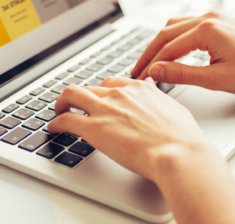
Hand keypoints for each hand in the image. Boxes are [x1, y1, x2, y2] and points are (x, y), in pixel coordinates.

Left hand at [47, 77, 234, 223]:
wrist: (177, 152)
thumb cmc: (181, 137)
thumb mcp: (172, 108)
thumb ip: (158, 98)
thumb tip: (153, 90)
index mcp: (138, 90)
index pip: (111, 82)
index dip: (101, 91)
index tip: (98, 99)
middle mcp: (118, 94)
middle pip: (89, 87)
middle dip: (80, 96)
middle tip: (75, 106)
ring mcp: (104, 109)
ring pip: (71, 95)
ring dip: (62, 103)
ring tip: (59, 112)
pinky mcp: (94, 128)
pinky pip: (65, 120)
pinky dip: (55, 122)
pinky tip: (54, 128)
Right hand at [131, 12, 234, 94]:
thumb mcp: (215, 79)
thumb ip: (181, 74)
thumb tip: (155, 71)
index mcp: (207, 30)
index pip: (168, 48)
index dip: (151, 65)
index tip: (141, 79)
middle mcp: (207, 18)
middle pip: (165, 34)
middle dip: (149, 54)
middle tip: (137, 71)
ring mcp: (212, 18)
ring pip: (173, 27)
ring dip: (159, 45)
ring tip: (148, 62)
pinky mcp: (215, 22)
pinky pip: (185, 26)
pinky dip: (172, 39)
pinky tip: (167, 51)